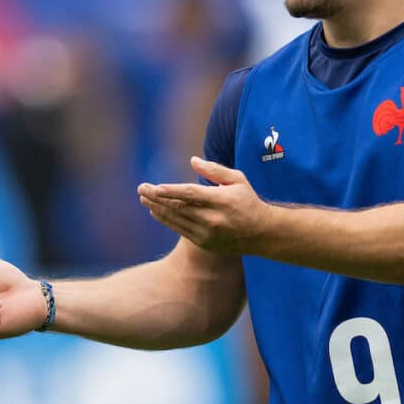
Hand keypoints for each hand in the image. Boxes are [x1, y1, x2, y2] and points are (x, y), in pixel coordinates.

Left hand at [137, 156, 268, 254]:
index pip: (190, 194)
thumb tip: (192, 160)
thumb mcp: (237, 179)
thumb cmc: (248, 200)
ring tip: (143, 198)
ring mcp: (207, 233)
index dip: (170, 191)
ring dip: (157, 208)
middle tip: (141, 189)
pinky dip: (166, 220)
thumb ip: (214, 170)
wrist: (262, 234)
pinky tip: (155, 211)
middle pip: (179, 207)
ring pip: (176, 220)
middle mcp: (213, 218)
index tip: (154, 187)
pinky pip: (180, 230)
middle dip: (157, 198)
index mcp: (221, 200)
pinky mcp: (204, 243)